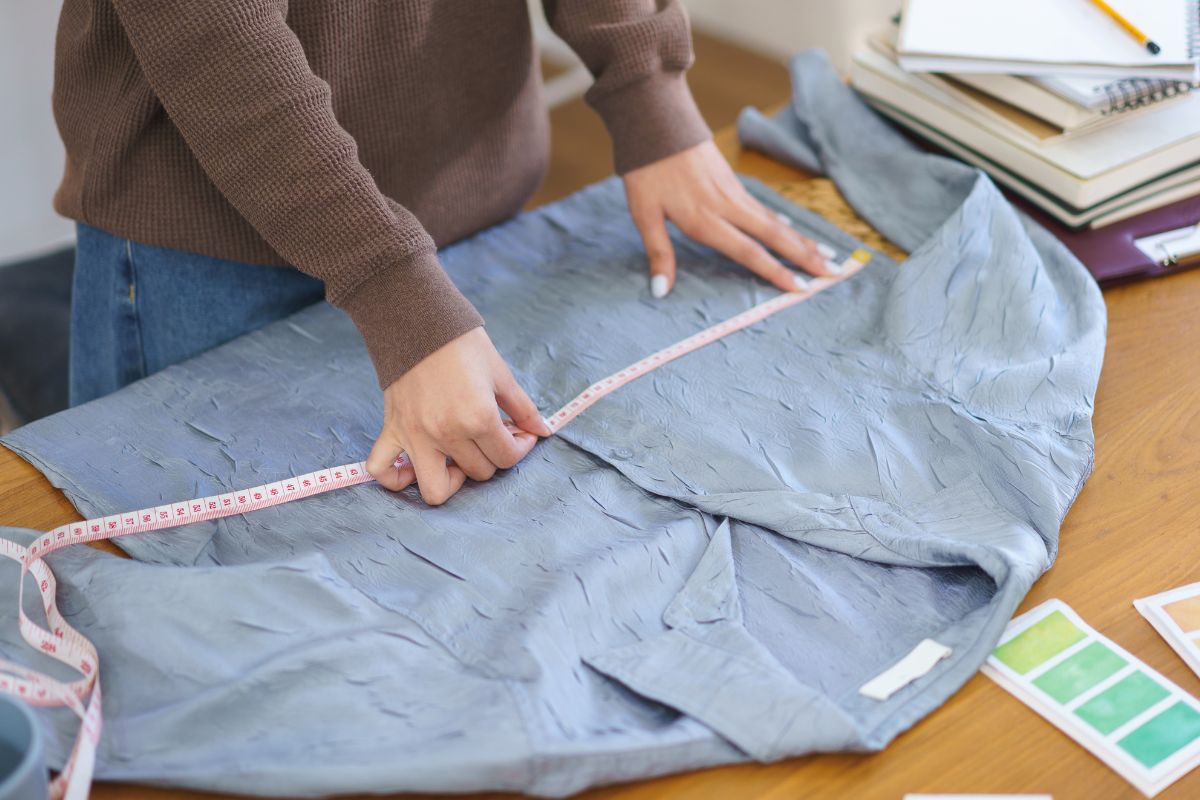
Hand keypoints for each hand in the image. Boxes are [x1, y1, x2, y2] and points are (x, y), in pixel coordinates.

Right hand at [366, 327, 550, 504]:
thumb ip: (523, 408)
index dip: (520, 447)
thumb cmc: (461, 343)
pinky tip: (414, 468)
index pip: (507, 458)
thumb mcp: (500, 373)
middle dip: (493, 457)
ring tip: (459, 459)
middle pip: (479, 473)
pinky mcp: (392, 430)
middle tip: (493, 435)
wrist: (416, 320)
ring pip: (436, 490)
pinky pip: (382, 471)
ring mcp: (416, 436)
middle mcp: (447, 433)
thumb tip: (543, 431)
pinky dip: (397, 478)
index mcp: (478, 418)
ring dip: (452, 479)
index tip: (519, 432)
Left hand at [623, 140, 836, 297]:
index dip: (775, 271)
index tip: (800, 288)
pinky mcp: (732, 180)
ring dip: (800, 239)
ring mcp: (733, 191)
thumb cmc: (646, 168)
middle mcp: (726, 206)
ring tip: (826, 254)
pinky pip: (763, 207)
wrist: (656, 119)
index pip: (748, 251)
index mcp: (705, 219)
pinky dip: (782, 221)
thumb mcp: (643, 213)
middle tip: (833, 272)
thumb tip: (662, 290)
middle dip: (805, 256)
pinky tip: (791, 228)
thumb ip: (658, 252)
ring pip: (774, 220)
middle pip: (774, 235)